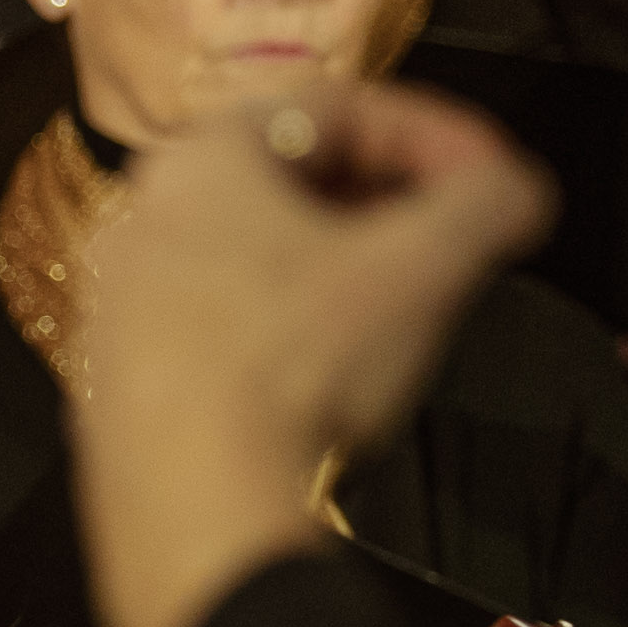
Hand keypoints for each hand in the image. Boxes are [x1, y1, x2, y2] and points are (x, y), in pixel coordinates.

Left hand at [81, 79, 555, 626]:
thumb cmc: (301, 370)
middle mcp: (134, 220)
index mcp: (196, 159)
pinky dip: (281, 330)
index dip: (438, 132)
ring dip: (336, 266)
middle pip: (286, 179)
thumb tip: (516, 192)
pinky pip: (213, 330)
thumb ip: (488, 200)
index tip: (495, 180)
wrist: (199, 520)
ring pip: (248, 256)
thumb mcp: (428, 264)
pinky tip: (326, 374)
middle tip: (450, 236)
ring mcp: (112, 309)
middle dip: (386, 199)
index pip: (339, 107)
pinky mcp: (112, 389)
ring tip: (401, 303)